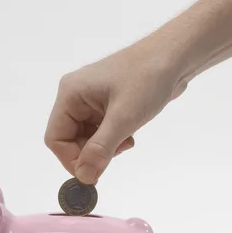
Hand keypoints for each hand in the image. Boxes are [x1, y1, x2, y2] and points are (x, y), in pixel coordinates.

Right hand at [45, 37, 186, 183]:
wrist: (176, 56)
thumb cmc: (147, 78)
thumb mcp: (123, 118)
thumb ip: (100, 149)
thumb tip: (83, 177)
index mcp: (70, 94)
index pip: (55, 138)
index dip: (70, 159)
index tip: (92, 174)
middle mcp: (76, 96)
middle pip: (69, 140)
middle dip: (91, 153)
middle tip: (115, 154)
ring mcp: (91, 100)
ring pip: (86, 138)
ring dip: (104, 148)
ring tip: (126, 141)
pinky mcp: (106, 104)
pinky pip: (99, 132)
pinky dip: (112, 140)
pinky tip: (129, 135)